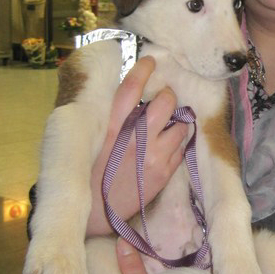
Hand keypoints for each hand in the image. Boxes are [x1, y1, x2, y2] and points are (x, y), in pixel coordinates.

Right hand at [86, 57, 187, 236]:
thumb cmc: (91, 173)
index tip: (150, 61)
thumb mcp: (93, 142)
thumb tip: (130, 100)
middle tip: (164, 100)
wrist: (97, 212)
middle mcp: (136, 138)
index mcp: (112, 128)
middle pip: (166, 102)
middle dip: (168, 97)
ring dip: (177, 121)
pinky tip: (168, 144)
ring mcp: (154, 155)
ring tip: (167, 126)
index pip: (130, 89)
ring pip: (181, 124)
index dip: (142, 71)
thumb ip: (111, 120)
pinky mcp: (165, 171)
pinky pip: (182, 146)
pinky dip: (178, 141)